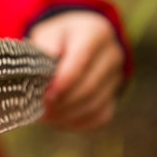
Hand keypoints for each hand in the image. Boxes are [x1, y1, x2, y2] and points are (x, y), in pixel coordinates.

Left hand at [29, 11, 123, 130]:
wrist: (77, 43)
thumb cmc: (57, 40)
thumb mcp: (47, 34)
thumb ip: (45, 46)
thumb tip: (44, 64)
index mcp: (95, 33)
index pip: (82, 60)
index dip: (63, 82)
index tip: (45, 95)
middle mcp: (111, 55)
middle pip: (90, 86)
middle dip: (63, 102)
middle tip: (40, 110)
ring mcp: (116, 77)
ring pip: (94, 104)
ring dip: (67, 114)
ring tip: (45, 117)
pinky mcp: (114, 97)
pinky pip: (99, 116)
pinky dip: (77, 122)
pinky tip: (58, 120)